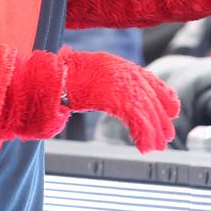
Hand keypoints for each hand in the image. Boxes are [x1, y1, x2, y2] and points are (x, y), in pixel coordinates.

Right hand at [0, 47, 178, 151]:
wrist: (38, 80)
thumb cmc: (51, 82)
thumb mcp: (77, 81)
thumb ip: (90, 88)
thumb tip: (96, 101)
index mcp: (108, 64)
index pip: (141, 76)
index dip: (159, 92)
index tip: (172, 105)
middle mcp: (114, 69)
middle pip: (145, 93)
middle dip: (158, 115)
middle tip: (166, 135)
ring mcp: (112, 79)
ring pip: (142, 106)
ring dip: (152, 128)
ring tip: (157, 146)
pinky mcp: (109, 93)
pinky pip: (132, 114)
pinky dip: (142, 131)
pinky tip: (144, 146)